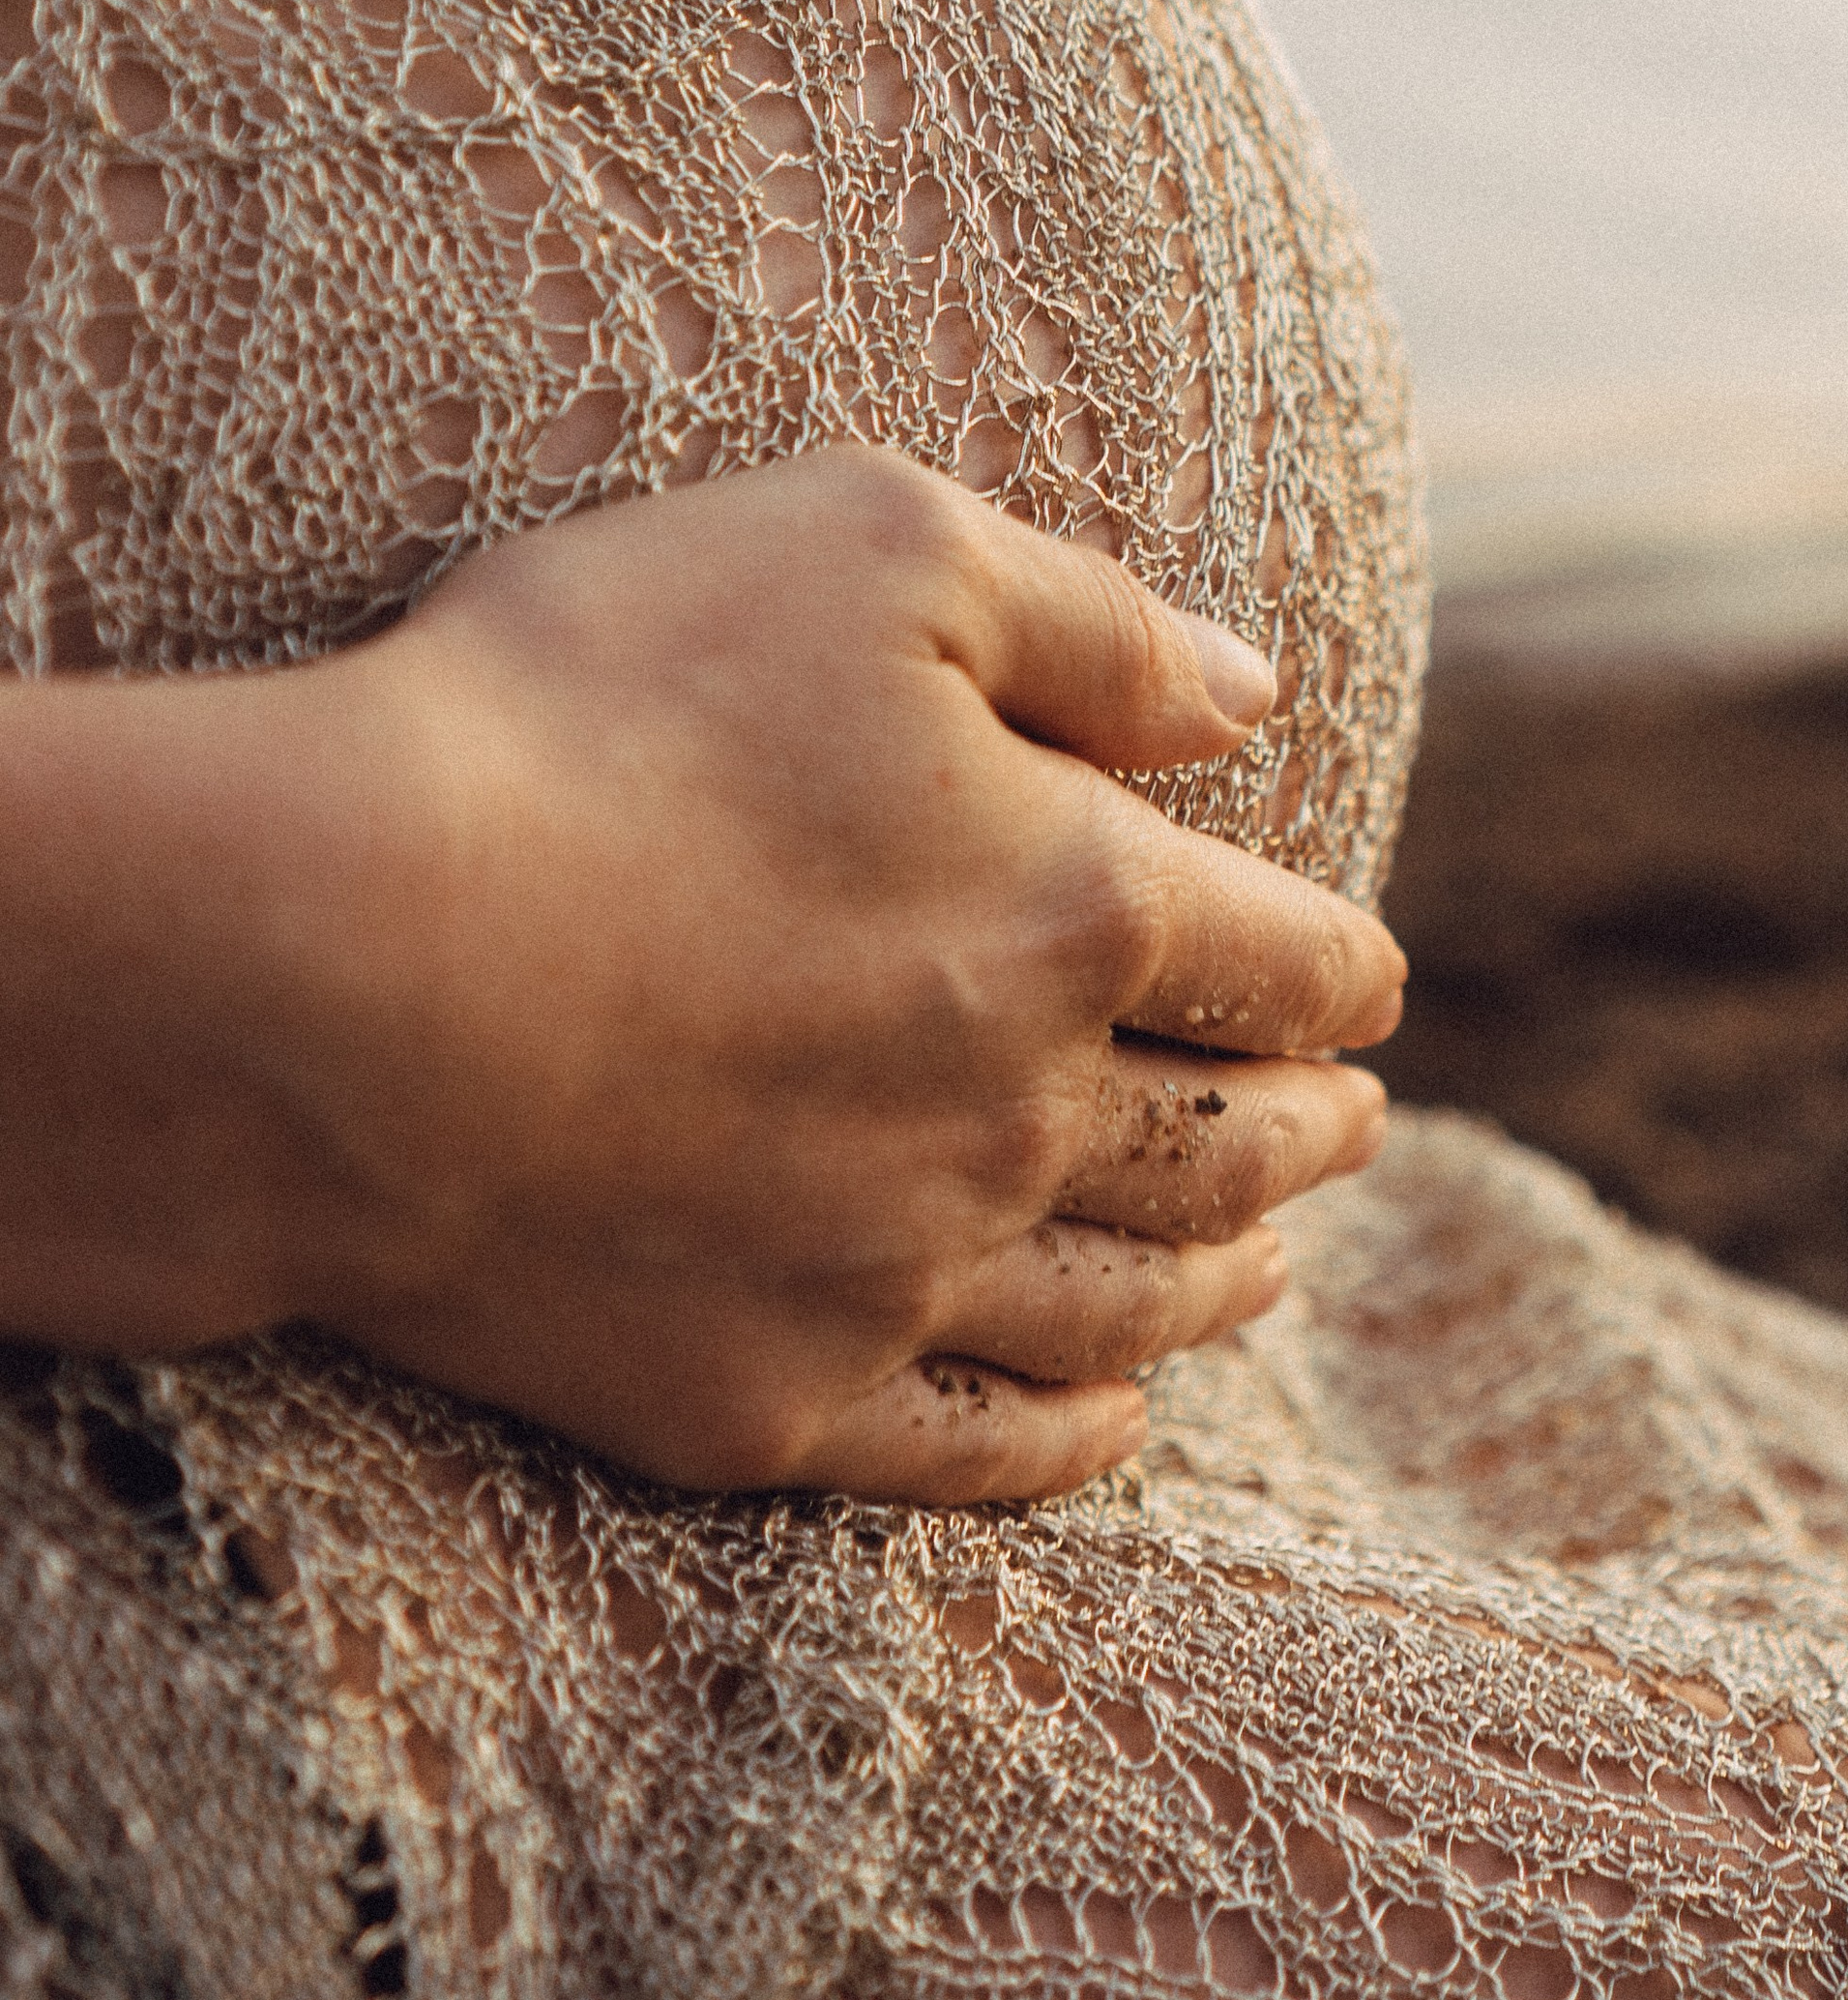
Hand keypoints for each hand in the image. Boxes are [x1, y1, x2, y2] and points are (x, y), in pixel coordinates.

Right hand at [51, 452, 1395, 1499]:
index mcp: (1083, 901)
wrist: (330, 970)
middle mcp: (1028, 1112)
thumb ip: (1093, 624)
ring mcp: (898, 1274)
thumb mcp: (869, 551)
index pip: (1286, 955)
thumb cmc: (594, 706)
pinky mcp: (762, 1397)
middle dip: (1308, 1125)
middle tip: (1355, 1122)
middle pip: (1229, 1141)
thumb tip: (1257, 694)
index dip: (1343, 966)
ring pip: (1126, 1301)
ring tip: (1272, 1268)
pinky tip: (1109, 1425)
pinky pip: (969, 1448)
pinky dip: (1067, 1438)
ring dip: (1222, 1279)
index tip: (1364, 978)